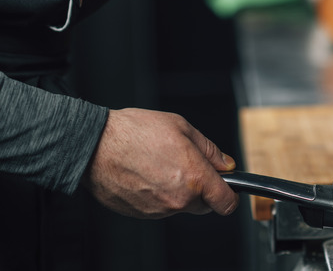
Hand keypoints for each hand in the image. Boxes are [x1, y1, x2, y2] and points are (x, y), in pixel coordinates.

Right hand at [84, 108, 238, 218]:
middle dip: (202, 190)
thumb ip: (210, 150)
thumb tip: (226, 164)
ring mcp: (158, 210)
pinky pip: (159, 207)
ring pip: (180, 205)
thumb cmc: (135, 132)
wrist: (94, 144)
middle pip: (204, 205)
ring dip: (177, 191)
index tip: (228, 188)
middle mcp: (178, 199)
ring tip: (160, 165)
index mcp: (194, 178)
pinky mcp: (140, 214)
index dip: (230, 195)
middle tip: (187, 166)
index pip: (226, 203)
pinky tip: (146, 174)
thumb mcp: (183, 128)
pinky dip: (157, 195)